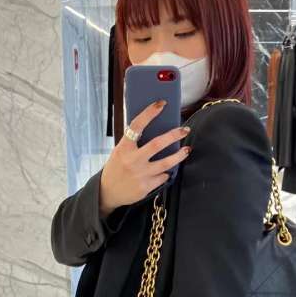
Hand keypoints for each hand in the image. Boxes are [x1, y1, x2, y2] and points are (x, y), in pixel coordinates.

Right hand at [99, 100, 191, 217]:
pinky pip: (162, 176)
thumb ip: (133, 143)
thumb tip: (154, 128)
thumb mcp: (119, 152)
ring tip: (187, 149)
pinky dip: (166, 172)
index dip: (149, 113)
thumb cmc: (116, 168)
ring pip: (166, 163)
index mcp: (124, 148)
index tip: (161, 104)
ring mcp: (140, 174)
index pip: (137, 126)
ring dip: (179, 155)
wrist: (108, 192)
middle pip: (157, 144)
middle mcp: (132, 160)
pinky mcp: (146, 187)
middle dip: (174, 135)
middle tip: (185, 129)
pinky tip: (166, 170)